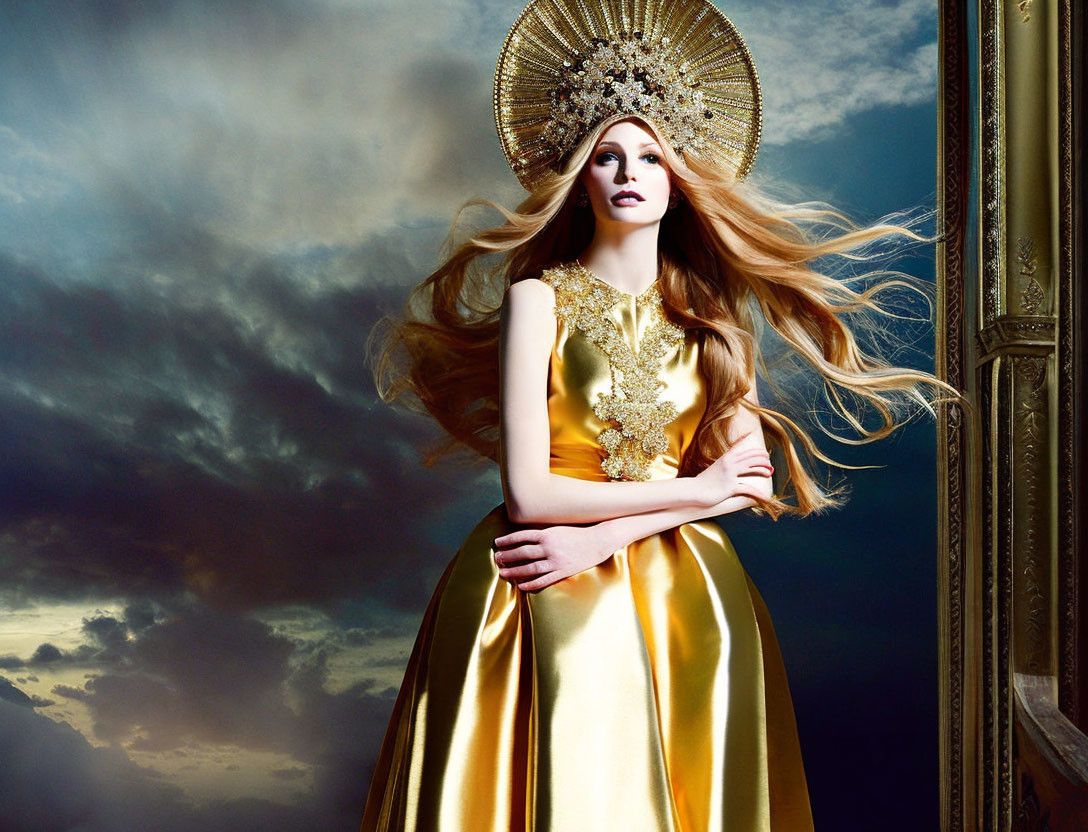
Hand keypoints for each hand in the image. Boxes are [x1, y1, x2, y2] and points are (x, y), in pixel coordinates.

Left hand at [492, 523, 617, 591]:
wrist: (598, 541)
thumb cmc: (577, 534)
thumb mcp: (558, 529)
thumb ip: (542, 534)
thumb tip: (523, 539)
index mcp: (547, 533)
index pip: (521, 536)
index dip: (507, 540)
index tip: (497, 543)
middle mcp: (550, 547)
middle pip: (523, 553)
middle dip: (508, 556)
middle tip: (497, 559)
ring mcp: (556, 560)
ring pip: (530, 567)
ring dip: (515, 571)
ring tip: (503, 573)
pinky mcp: (563, 571)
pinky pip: (543, 579)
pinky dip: (531, 583)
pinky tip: (520, 585)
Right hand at [693, 434, 773, 504]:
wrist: (693, 490)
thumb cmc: (703, 481)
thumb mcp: (714, 468)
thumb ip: (723, 464)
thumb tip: (730, 462)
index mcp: (725, 458)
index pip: (739, 445)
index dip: (746, 438)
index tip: (752, 432)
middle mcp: (729, 463)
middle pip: (751, 456)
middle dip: (762, 457)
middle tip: (768, 459)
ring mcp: (730, 474)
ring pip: (752, 468)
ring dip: (763, 469)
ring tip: (770, 472)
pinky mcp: (731, 487)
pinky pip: (748, 488)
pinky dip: (758, 493)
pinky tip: (765, 496)